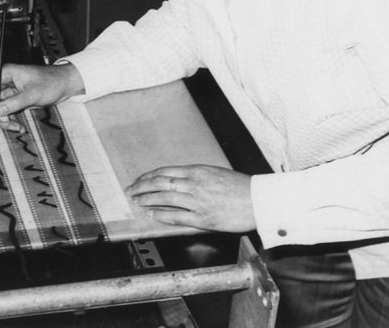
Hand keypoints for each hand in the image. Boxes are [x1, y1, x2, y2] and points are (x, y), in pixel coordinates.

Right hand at [0, 62, 84, 131]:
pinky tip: (19, 127)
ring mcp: (9, 93)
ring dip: (3, 120)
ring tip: (16, 127)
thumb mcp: (33, 93)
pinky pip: (5, 113)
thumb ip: (14, 102)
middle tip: (5, 122)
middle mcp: (4, 82)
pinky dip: (10, 121)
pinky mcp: (15, 101)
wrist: (65, 85)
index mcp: (6, 73)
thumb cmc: (52, 82)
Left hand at [125, 165, 255, 232]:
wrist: (258, 200)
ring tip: (137, 201)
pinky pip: (177, 216)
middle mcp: (194, 183)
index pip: (164, 172)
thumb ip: (196, 176)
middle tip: (130, 190)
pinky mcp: (203, 218)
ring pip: (164, 199)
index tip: (139, 180)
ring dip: (147, 200)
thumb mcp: (215, 173)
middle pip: (159, 183)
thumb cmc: (240, 187)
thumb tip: (178, 181)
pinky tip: (152, 214)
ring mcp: (197, 201)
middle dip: (141, 187)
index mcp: (197, 171)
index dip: (148, 176)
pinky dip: (162, 215)